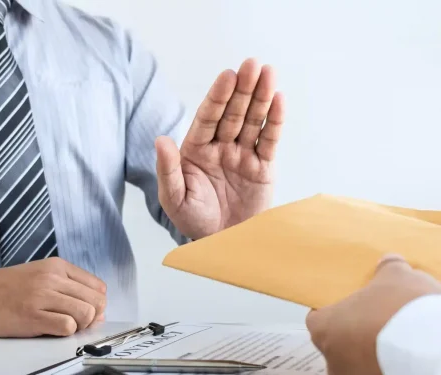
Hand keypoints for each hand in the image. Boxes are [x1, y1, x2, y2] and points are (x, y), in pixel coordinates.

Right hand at [0, 258, 106, 337]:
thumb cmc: (10, 288)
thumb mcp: (43, 275)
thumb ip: (71, 289)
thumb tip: (100, 313)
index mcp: (58, 266)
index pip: (99, 288)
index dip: (96, 304)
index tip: (82, 311)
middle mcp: (52, 278)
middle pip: (96, 302)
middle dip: (91, 317)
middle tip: (74, 322)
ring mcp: (42, 296)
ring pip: (86, 314)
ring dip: (79, 326)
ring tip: (62, 325)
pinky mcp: (32, 315)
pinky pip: (67, 327)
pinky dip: (65, 332)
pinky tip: (50, 329)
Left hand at [156, 58, 284, 240]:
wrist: (221, 244)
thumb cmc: (194, 221)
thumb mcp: (174, 199)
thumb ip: (168, 170)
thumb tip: (161, 140)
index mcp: (197, 150)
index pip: (208, 117)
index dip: (217, 97)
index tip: (228, 76)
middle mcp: (220, 147)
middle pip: (232, 113)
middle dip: (243, 89)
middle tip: (252, 64)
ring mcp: (243, 156)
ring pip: (252, 122)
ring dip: (261, 98)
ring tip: (269, 74)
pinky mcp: (262, 168)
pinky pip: (269, 142)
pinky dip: (275, 123)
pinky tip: (279, 102)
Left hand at [305, 255, 440, 374]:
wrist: (439, 356)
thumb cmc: (404, 313)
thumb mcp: (397, 276)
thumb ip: (387, 269)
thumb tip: (389, 264)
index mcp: (325, 329)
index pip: (318, 319)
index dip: (336, 310)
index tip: (354, 305)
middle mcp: (335, 362)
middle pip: (340, 345)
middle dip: (359, 334)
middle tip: (384, 320)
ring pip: (363, 369)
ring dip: (379, 357)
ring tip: (408, 342)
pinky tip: (419, 362)